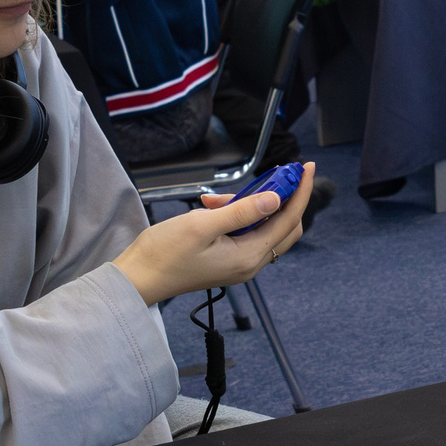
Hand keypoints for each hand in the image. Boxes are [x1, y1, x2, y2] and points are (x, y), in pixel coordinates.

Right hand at [111, 163, 314, 305]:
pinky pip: (246, 233)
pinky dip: (237, 215)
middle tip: (279, 173)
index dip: (300, 192)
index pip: (288, 220)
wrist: (139, 278)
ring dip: (251, 205)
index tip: (306, 167)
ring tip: (216, 198)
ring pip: (263, 228)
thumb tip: (275, 199)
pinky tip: (212, 206)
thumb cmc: (164, 253)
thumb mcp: (202, 226)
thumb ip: (241, 212)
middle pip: (284, 226)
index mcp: (249, 257)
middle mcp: (250, 264)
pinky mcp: (227, 261)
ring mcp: (239, 264)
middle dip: (284, 197)